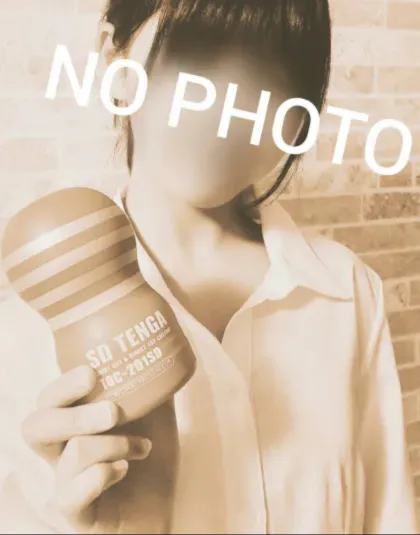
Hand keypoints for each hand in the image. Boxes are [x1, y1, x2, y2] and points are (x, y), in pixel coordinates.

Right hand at [21, 365, 178, 533]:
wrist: (164, 505)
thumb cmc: (152, 457)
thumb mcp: (155, 413)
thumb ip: (152, 383)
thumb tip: (162, 346)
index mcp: (74, 423)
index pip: (48, 399)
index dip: (63, 385)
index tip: (92, 373)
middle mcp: (61, 452)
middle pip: (36, 425)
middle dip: (76, 414)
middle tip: (114, 411)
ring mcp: (66, 484)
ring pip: (71, 453)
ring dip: (114, 444)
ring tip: (142, 446)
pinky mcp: (77, 515)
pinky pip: (71, 495)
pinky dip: (103, 475)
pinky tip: (125, 470)